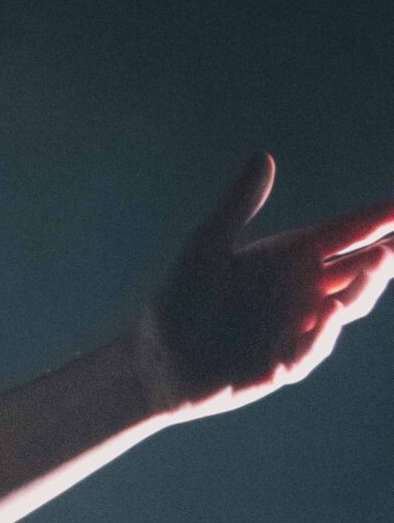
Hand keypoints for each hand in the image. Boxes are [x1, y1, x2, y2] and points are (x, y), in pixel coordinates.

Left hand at [137, 154, 393, 418]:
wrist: (153, 360)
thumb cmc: (177, 302)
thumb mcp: (205, 246)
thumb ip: (236, 205)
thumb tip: (262, 157)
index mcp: (292, 256)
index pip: (348, 232)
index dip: (381, 217)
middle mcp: (302, 291)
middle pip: (359, 269)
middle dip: (386, 254)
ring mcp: (294, 328)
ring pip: (346, 307)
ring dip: (364, 286)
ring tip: (380, 261)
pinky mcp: (278, 365)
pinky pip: (309, 351)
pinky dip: (321, 335)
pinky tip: (330, 314)